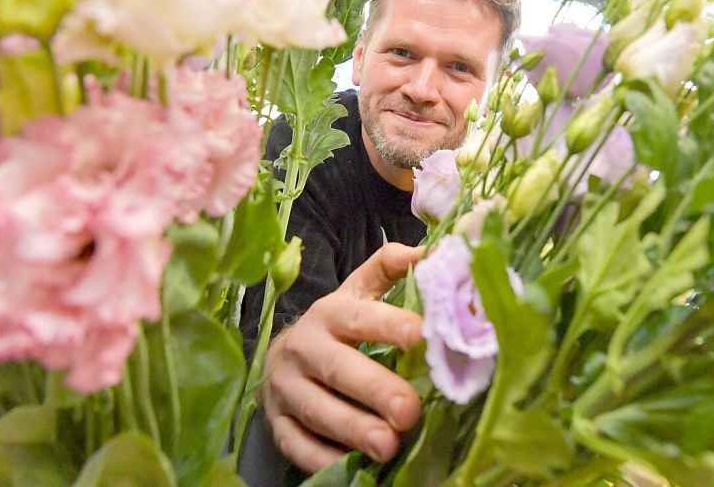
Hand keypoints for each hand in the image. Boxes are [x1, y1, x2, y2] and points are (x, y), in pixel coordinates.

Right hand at [260, 243, 424, 472]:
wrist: (281, 357)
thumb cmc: (337, 326)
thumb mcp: (359, 291)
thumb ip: (391, 268)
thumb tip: (436, 249)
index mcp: (330, 313)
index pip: (361, 317)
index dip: (392, 325)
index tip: (426, 337)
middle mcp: (303, 347)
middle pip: (338, 367)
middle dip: (374, 389)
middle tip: (410, 410)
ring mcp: (286, 387)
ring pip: (317, 409)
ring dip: (352, 429)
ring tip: (388, 447)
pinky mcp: (277, 423)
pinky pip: (296, 444)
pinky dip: (322, 457)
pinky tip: (350, 466)